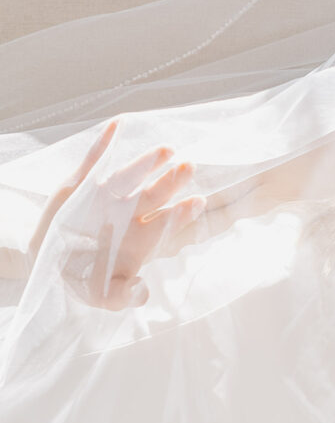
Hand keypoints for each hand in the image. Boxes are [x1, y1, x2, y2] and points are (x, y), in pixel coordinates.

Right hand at [31, 119, 205, 309]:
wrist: (48, 264)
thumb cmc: (83, 279)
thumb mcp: (101, 295)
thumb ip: (123, 297)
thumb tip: (142, 293)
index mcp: (140, 238)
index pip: (166, 222)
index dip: (182, 213)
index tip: (199, 202)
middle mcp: (128, 214)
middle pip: (155, 194)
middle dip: (172, 181)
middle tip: (190, 167)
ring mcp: (106, 197)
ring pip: (130, 176)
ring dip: (147, 162)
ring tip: (166, 149)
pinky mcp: (80, 186)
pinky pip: (93, 162)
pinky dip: (103, 145)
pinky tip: (117, 126)